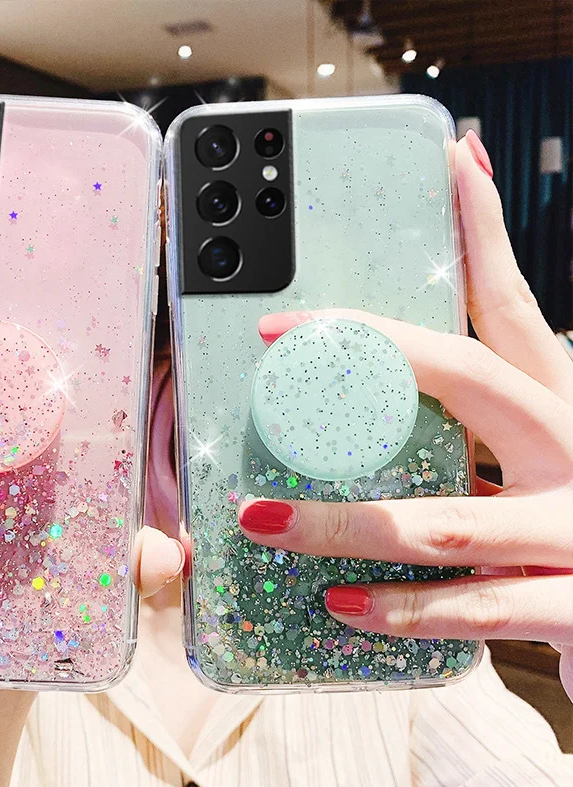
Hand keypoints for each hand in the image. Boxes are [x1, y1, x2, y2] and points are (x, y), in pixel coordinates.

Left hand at [238, 132, 572, 700]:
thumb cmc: (569, 512)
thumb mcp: (532, 444)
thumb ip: (480, 399)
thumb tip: (408, 345)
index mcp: (558, 403)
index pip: (513, 300)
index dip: (477, 228)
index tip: (441, 161)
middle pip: (473, 376)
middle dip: (372, 351)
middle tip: (273, 334)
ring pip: (449, 520)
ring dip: (343, 523)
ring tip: (258, 517)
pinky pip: (479, 611)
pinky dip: (404, 610)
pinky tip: (339, 606)